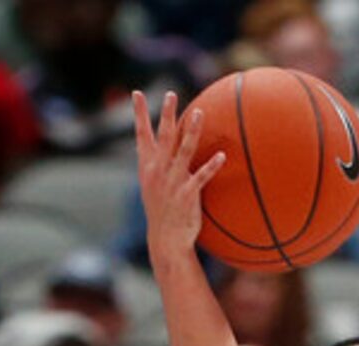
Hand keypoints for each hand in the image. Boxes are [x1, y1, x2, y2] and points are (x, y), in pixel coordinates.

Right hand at [134, 89, 222, 259]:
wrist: (165, 239)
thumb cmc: (161, 210)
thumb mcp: (152, 184)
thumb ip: (155, 162)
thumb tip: (153, 144)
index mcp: (147, 167)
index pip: (141, 135)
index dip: (139, 114)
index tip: (137, 94)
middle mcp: (158, 171)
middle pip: (163, 137)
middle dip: (166, 115)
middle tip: (171, 94)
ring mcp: (172, 182)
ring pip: (183, 151)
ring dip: (191, 131)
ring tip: (199, 113)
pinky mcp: (187, 195)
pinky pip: (201, 177)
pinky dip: (211, 166)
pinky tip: (222, 156)